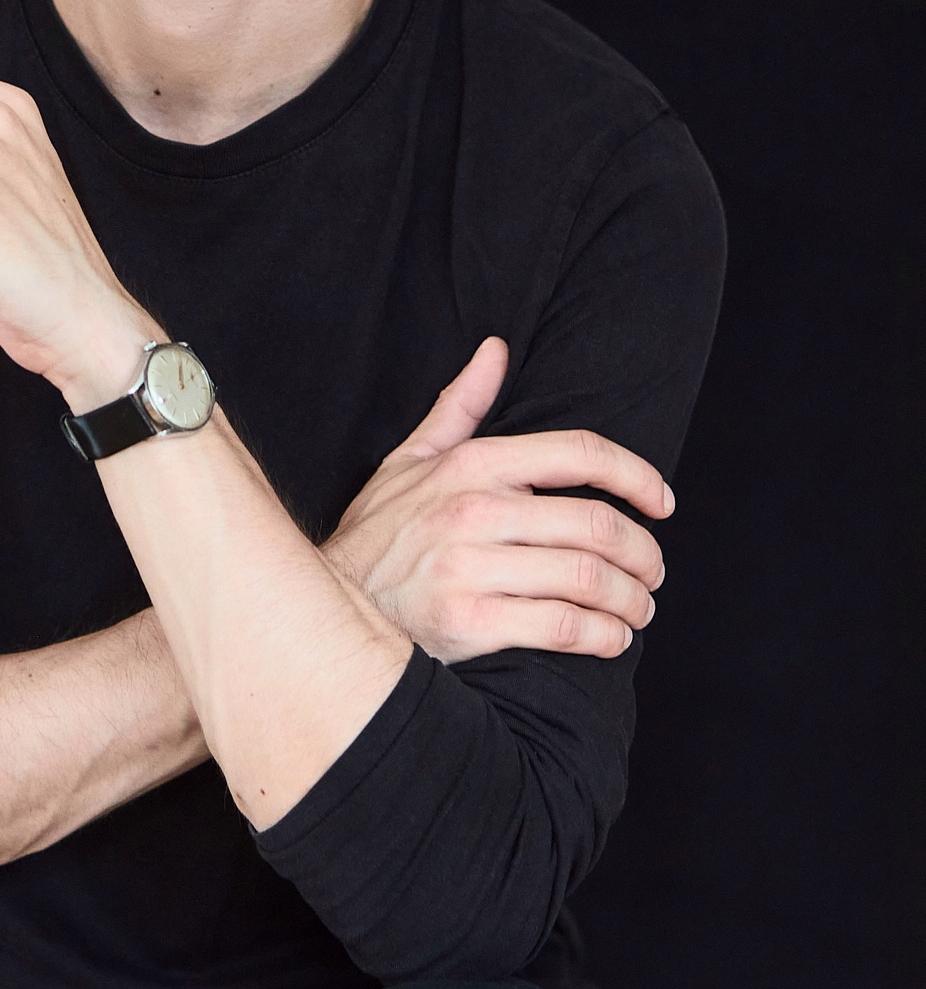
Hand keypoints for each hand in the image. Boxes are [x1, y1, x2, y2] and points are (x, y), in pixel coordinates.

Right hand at [324, 338, 672, 660]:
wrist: (324, 604)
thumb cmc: (378, 534)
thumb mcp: (410, 461)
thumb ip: (459, 407)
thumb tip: (496, 350)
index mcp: (471, 465)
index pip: (578, 453)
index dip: (637, 476)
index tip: (664, 503)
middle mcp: (473, 510)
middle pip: (596, 525)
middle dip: (643, 554)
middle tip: (654, 573)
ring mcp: (469, 567)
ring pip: (587, 579)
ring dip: (631, 601)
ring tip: (639, 610)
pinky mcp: (468, 622)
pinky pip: (561, 627)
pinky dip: (603, 637)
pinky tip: (612, 639)